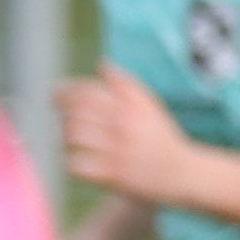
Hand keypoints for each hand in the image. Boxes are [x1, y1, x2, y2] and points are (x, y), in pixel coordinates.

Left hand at [55, 63, 196, 207]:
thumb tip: (102, 63)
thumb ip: (126, 84)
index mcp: (129, 107)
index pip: (86, 92)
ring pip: (73, 137)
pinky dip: (74, 162)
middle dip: (65, 115)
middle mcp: (122, 127)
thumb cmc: (160, 138)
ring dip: (67, 138)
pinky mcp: (114, 175)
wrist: (182, 174)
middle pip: (75, 113)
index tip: (56, 96)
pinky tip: (83, 161)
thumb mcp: (150, 105)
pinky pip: (78, 165)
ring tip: (73, 141)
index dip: (64, 91)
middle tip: (67, 120)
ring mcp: (117, 152)